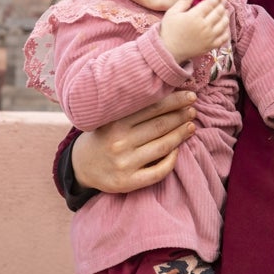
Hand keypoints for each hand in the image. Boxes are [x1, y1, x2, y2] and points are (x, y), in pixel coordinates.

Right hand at [71, 92, 197, 193]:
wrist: (80, 166)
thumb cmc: (102, 136)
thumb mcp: (109, 117)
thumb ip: (131, 108)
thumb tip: (165, 91)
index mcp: (114, 122)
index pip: (151, 108)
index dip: (174, 101)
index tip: (190, 96)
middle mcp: (119, 143)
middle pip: (160, 126)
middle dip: (180, 116)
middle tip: (193, 109)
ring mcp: (124, 164)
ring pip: (163, 147)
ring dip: (180, 135)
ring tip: (191, 126)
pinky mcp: (128, 182)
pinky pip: (158, 172)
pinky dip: (172, 160)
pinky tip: (178, 150)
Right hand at [159, 0, 230, 64]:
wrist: (168, 51)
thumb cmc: (169, 30)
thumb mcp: (173, 12)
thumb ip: (184, 0)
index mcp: (195, 16)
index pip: (210, 4)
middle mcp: (204, 26)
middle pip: (218, 12)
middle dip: (223, 5)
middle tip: (225, 1)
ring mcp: (209, 37)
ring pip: (223, 24)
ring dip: (226, 16)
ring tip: (226, 11)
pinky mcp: (210, 46)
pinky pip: (224, 37)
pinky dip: (227, 30)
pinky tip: (226, 26)